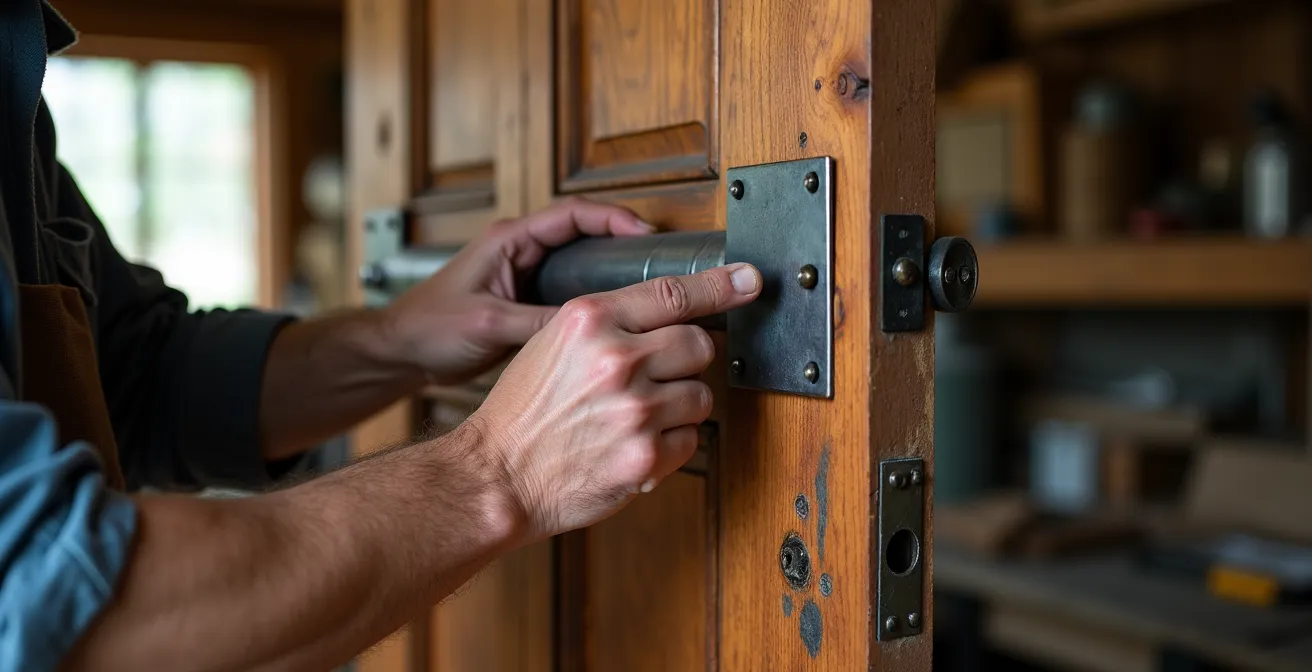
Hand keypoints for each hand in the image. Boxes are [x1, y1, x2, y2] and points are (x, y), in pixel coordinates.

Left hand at [380, 198, 652, 384]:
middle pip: (584, 233)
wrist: (401, 352)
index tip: (645, 233)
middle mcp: (521, 250)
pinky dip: (593, 297)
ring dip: (610, 270)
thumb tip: (588, 330)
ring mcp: (525, 274)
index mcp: (510, 240)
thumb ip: (537, 323)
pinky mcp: (527, 299)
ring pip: (580, 262)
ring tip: (644, 288)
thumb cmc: (429, 327)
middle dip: (622, 241)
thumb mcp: (488, 324)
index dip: (613, 218)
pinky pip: (570, 291)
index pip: (573, 215)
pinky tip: (614, 317)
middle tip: (656, 261)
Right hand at [469, 262, 761, 540]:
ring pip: (700, 396)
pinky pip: (690, 441)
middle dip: (685, 361)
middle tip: (657, 377)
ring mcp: (633, 410)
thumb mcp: (553, 342)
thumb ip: (609, 323)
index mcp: (590, 321)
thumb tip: (673, 316)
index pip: (673, 293)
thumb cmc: (522, 411)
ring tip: (637, 417)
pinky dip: (670, 446)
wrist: (496, 475)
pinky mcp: (644, 458)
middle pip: (698, 344)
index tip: (749, 279)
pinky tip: (634, 445)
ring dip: (679, 407)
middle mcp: (615, 360)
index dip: (720, 285)